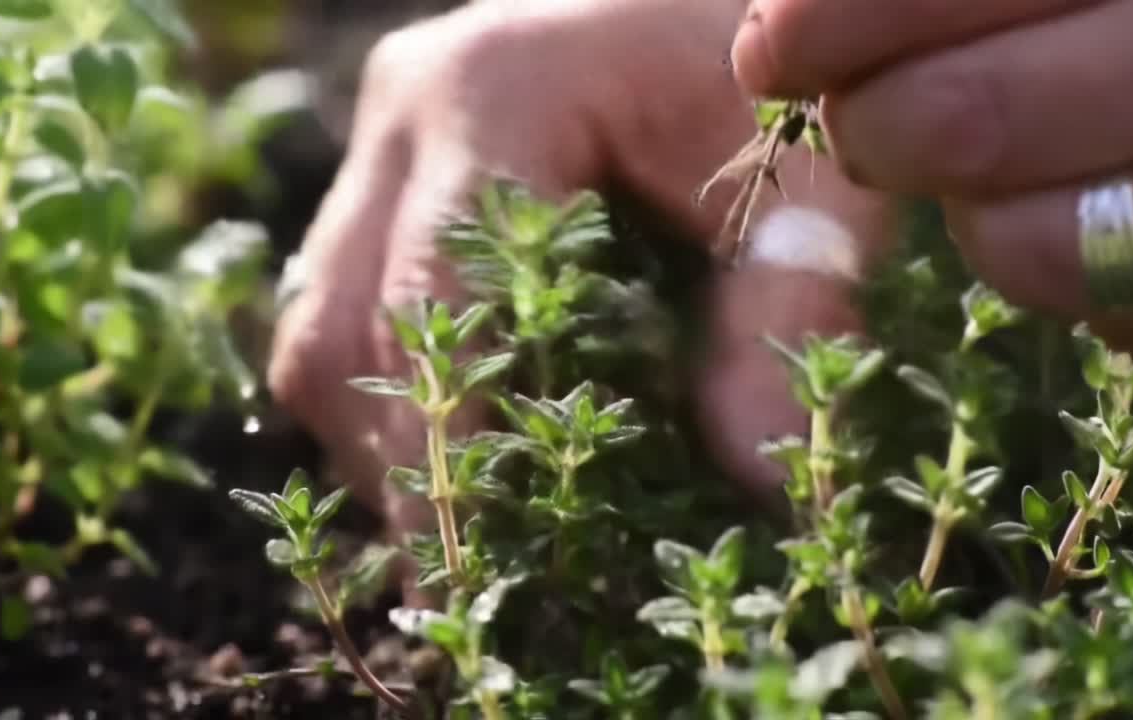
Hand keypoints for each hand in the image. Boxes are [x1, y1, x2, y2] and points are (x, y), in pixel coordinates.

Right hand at [268, 0, 892, 600]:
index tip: (472, 557)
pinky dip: (383, 392)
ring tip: (453, 527)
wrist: (717, 1)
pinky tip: (451, 450)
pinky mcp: (393, 170)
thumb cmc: (781, 76)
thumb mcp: (813, 176)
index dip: (444, 439)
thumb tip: (760, 474)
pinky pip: (338, 302)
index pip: (433, 293)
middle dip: (398, 458)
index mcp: (498, 86)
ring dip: (376, 434)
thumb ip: (790, 310)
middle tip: (459, 572)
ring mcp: (387, 137)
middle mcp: (408, 107)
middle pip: (343, 320)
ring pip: (318, 319)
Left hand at [731, 0, 1132, 374]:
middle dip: (873, 125)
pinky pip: (1131, 324)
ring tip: (997, 166)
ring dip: (973, 214)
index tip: (773, 46)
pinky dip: (1084, 280)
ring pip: (1023, 252)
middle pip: (957, 125)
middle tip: (864, 112)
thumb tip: (804, 18)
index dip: (828, 22)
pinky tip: (1112, 214)